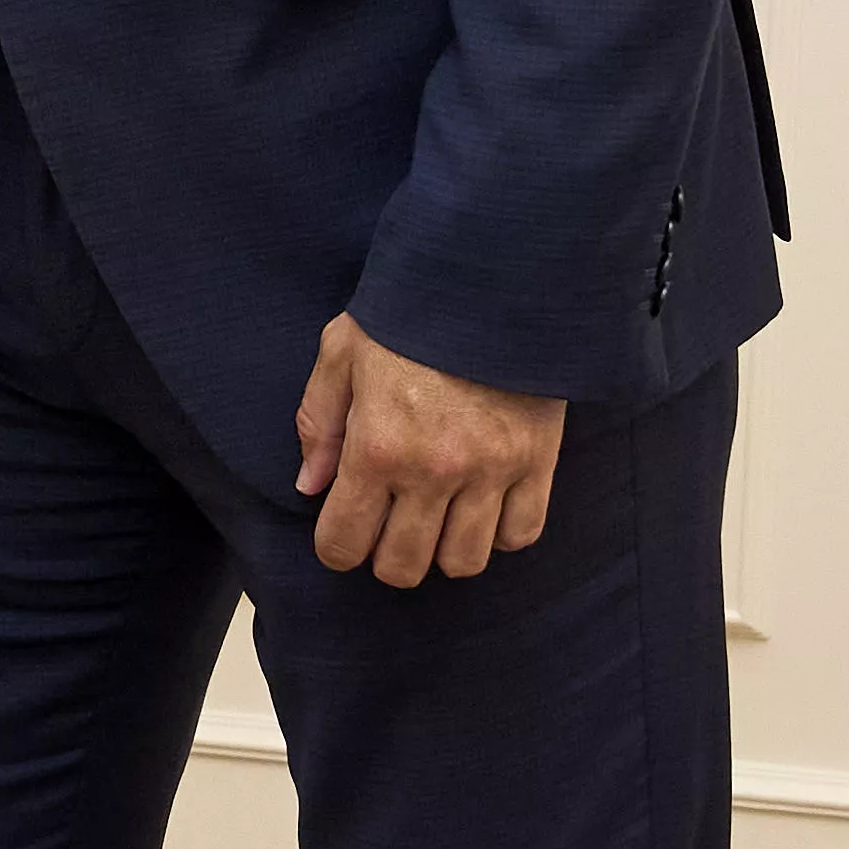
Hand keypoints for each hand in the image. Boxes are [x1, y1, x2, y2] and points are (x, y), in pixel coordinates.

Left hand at [293, 313, 563, 585]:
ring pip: (464, 562)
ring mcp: (491, 471)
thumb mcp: (340, 356)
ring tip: (435, 523)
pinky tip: (481, 511)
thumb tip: (310, 488)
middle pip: (404, 566)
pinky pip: (521, 534)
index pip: (344, 542)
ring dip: (442, 553)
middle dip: (385, 559)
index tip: (341, 537)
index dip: (336, 550)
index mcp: (376, 449)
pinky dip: (499, 534)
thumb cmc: (406, 316)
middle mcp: (433, 472)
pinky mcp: (538, 462)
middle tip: (387, 532)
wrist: (493, 282)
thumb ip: (318, 425)